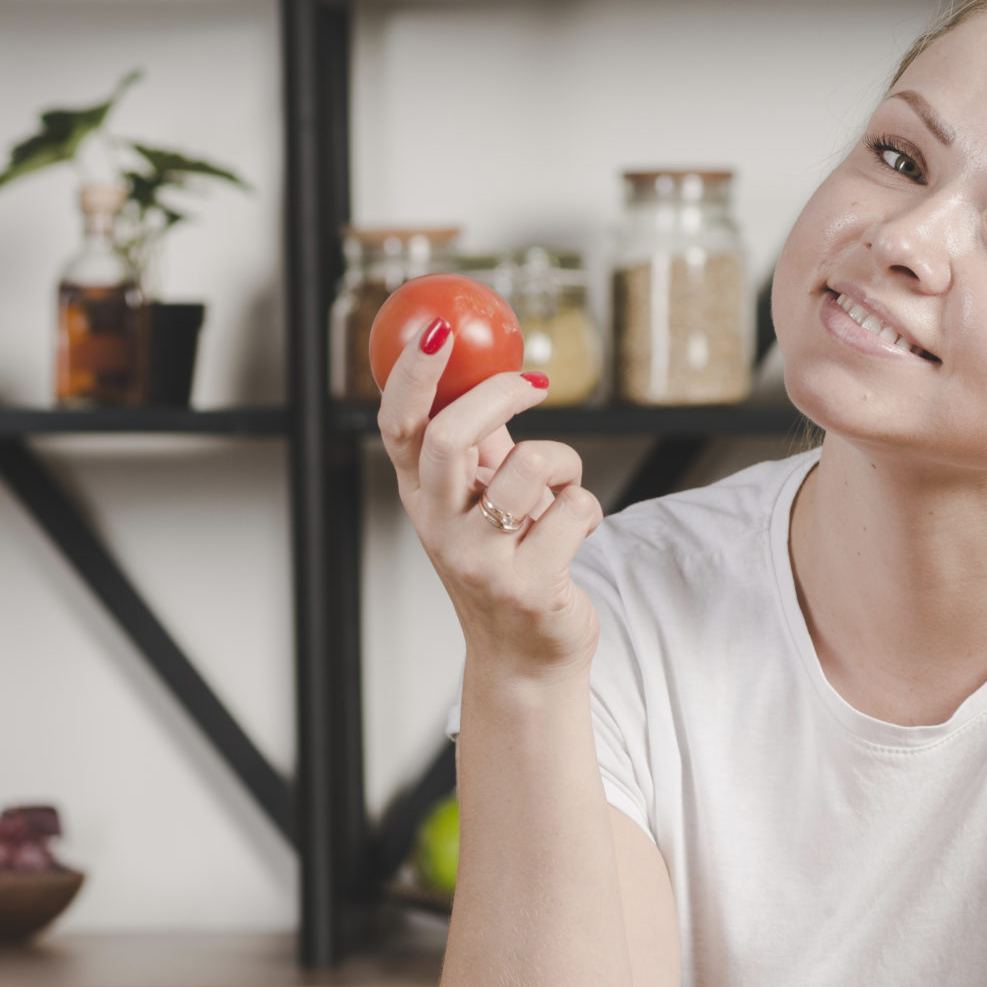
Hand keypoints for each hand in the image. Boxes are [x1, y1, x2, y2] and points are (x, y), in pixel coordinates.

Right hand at [377, 324, 604, 677]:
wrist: (526, 657)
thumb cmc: (509, 563)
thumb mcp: (481, 500)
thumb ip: (482, 444)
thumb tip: (489, 371)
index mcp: (422, 498)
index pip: (398, 426)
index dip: (412, 374)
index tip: (438, 329)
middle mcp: (439, 528)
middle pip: (449, 437)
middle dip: (498, 397)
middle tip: (534, 383)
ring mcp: (480, 561)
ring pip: (530, 468)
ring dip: (564, 462)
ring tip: (564, 487)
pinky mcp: (529, 586)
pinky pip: (576, 509)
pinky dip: (588, 508)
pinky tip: (577, 532)